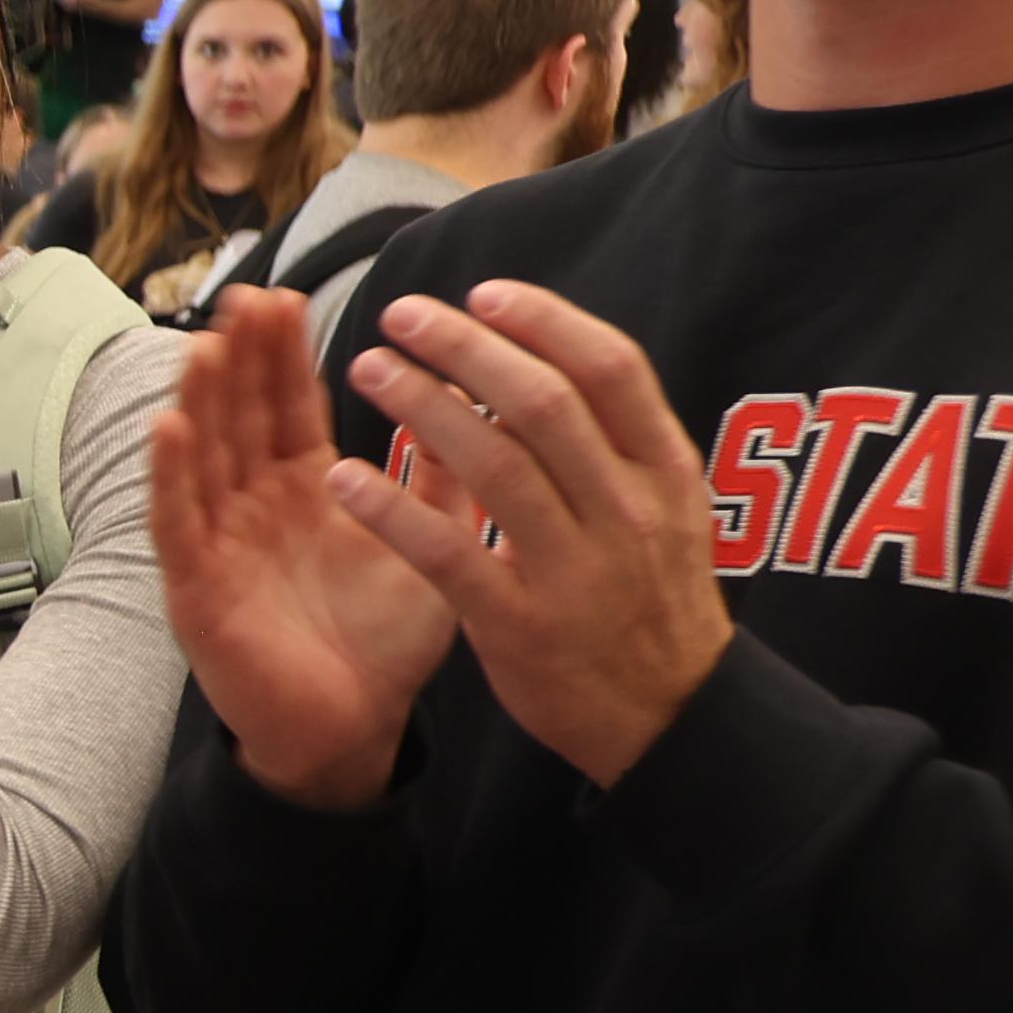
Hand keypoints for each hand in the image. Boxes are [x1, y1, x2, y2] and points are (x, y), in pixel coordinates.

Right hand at [147, 289, 453, 811]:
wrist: (352, 729)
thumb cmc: (381, 643)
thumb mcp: (427, 548)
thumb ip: (440, 484)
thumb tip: (465, 404)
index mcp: (304, 489)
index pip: (287, 405)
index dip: (282, 352)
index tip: (284, 296)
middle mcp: (253, 506)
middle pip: (240, 416)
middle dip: (239, 358)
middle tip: (245, 299)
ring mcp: (220, 544)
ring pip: (202, 458)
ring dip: (199, 401)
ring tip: (205, 345)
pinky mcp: (198, 590)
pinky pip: (177, 525)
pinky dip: (169, 478)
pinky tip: (168, 429)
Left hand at [330, 281, 732, 789]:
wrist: (670, 719)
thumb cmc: (649, 601)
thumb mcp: (665, 512)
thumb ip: (617, 442)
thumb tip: (549, 353)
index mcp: (664, 474)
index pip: (612, 370)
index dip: (545, 321)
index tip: (483, 293)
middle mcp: (627, 512)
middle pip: (544, 404)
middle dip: (467, 347)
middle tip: (402, 314)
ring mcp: (576, 569)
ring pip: (495, 465)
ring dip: (422, 406)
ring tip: (368, 368)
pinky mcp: (521, 625)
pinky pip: (447, 554)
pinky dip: (391, 509)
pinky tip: (342, 476)